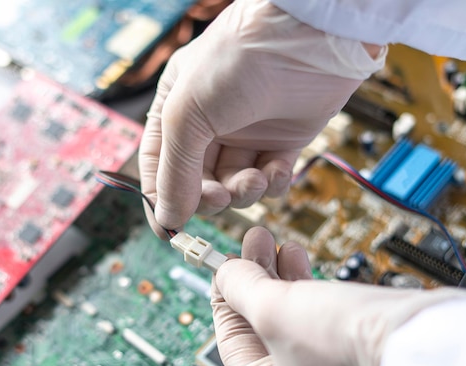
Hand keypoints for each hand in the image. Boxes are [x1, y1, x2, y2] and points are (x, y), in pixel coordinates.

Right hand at [139, 0, 385, 236]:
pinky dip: (273, 183)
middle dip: (209, 196)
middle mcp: (209, 124)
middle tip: (220, 196)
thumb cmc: (238, 59)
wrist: (308, 37)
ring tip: (254, 178)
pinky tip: (276, 169)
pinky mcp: (282, 140)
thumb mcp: (188, 114)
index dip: (161, 198)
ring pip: (235, 185)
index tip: (169, 229)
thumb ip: (175, 170)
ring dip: (244, 191)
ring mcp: (246, 133)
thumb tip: (169, 218)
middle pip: (198, 183)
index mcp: (176, 110)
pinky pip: (270, 179)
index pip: (158, 165)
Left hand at [212, 227, 465, 365]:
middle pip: (262, 327)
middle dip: (256, 278)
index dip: (223, 296)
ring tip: (278, 244)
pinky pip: (318, 316)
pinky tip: (301, 257)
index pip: (232, 342)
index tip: (222, 265)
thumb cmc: (348, 344)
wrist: (424, 341)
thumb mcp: (273, 308)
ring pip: (291, 317)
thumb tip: (226, 271)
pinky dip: (306, 286)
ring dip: (280, 275)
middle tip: (252, 244)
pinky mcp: (355, 351)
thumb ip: (240, 287)